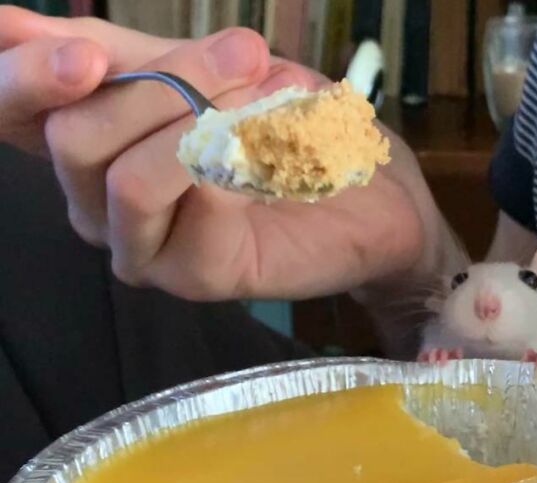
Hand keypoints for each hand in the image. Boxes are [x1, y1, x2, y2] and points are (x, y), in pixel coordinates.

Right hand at [0, 6, 438, 306]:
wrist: (373, 190)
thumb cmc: (285, 123)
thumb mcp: (194, 67)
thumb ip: (113, 52)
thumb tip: (6, 20)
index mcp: (87, 145)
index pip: (9, 112)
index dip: (17, 74)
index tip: (81, 52)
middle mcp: (96, 204)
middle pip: (71, 137)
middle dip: (164, 82)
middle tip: (243, 55)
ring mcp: (143, 247)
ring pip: (124, 176)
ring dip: (202, 116)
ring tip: (268, 96)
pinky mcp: (193, 275)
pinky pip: (190, 200)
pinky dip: (241, 155)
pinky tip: (279, 150)